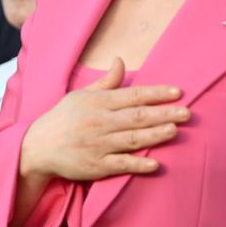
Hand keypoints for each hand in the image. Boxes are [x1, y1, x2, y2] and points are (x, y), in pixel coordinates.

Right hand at [19, 57, 188, 182]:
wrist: (37, 147)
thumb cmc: (63, 119)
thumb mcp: (81, 96)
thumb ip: (105, 82)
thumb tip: (120, 60)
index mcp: (97, 103)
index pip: (132, 95)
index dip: (156, 94)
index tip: (178, 92)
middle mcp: (99, 122)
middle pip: (136, 117)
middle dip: (163, 114)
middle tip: (187, 113)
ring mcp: (98, 145)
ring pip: (131, 139)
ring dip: (155, 135)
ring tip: (175, 130)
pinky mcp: (96, 166)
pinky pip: (120, 164)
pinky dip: (138, 164)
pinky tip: (155, 163)